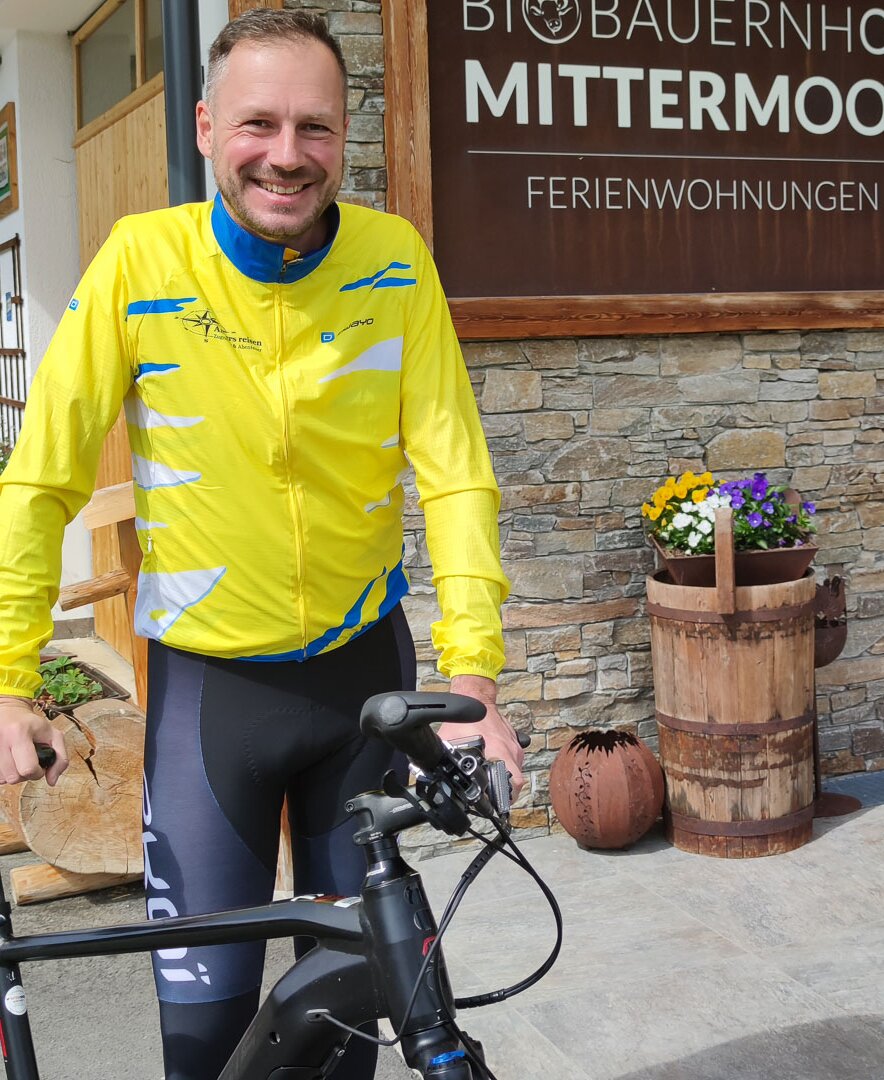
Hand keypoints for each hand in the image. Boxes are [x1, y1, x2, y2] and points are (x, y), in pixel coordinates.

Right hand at [0, 696, 68, 785]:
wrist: (9, 713)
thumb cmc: (32, 725)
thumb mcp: (53, 735)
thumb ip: (60, 758)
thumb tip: (52, 781)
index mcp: (19, 733)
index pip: (28, 768)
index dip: (37, 772)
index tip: (40, 765)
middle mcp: (1, 740)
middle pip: (13, 777)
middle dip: (25, 775)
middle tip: (28, 762)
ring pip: (3, 779)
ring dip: (13, 774)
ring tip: (18, 761)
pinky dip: (4, 773)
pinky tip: (9, 762)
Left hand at [440, 675, 524, 800]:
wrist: (477, 697)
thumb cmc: (467, 718)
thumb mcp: (449, 740)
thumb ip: (442, 757)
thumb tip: (428, 774)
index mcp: (498, 751)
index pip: (514, 782)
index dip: (505, 798)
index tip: (497, 804)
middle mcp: (511, 750)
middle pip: (516, 781)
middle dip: (505, 793)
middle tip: (493, 798)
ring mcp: (515, 745)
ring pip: (516, 770)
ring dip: (506, 779)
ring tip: (492, 782)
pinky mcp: (514, 741)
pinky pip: (514, 759)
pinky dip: (506, 765)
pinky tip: (493, 765)